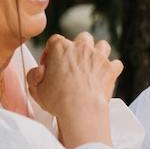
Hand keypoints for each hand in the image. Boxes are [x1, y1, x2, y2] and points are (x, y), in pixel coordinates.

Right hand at [26, 33, 122, 148]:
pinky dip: (111, 70)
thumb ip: (33, 75)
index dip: (51, 53)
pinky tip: (105, 77)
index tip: (50, 66)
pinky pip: (115, 64)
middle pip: (82, 38)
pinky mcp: (111, 69)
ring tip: (92, 67)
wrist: (81, 109)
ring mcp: (98, 56)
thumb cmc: (57, 99)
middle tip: (74, 64)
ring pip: (102, 45)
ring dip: (98, 54)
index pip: (54, 41)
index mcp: (61, 48)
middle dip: (79, 48)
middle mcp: (81, 47)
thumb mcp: (36, 88)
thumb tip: (38, 71)